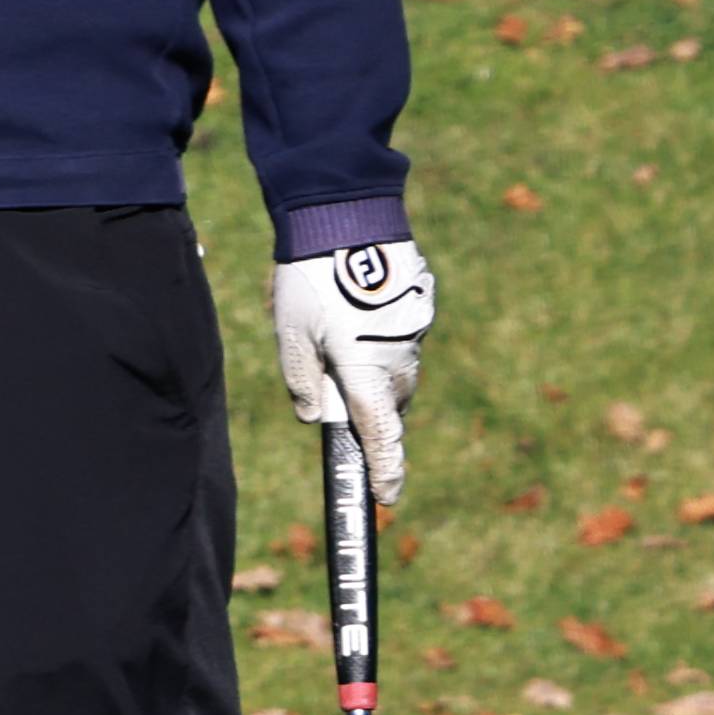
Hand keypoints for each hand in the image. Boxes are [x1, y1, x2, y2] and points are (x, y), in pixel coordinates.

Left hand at [270, 242, 436, 501]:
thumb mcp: (292, 336)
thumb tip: (315, 414)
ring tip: (336, 329)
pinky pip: (401, 335)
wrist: (348, 216)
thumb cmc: (312, 279)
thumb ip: (302, 382)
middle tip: (330, 373)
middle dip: (365, 402)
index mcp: (368, 371)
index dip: (385, 470)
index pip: (381, 435)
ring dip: (371, 365)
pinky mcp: (421, 305)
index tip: (388, 498)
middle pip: (388, 401)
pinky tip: (354, 305)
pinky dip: (380, 333)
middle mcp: (401, 356)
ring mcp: (416, 330)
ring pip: (395, 367)